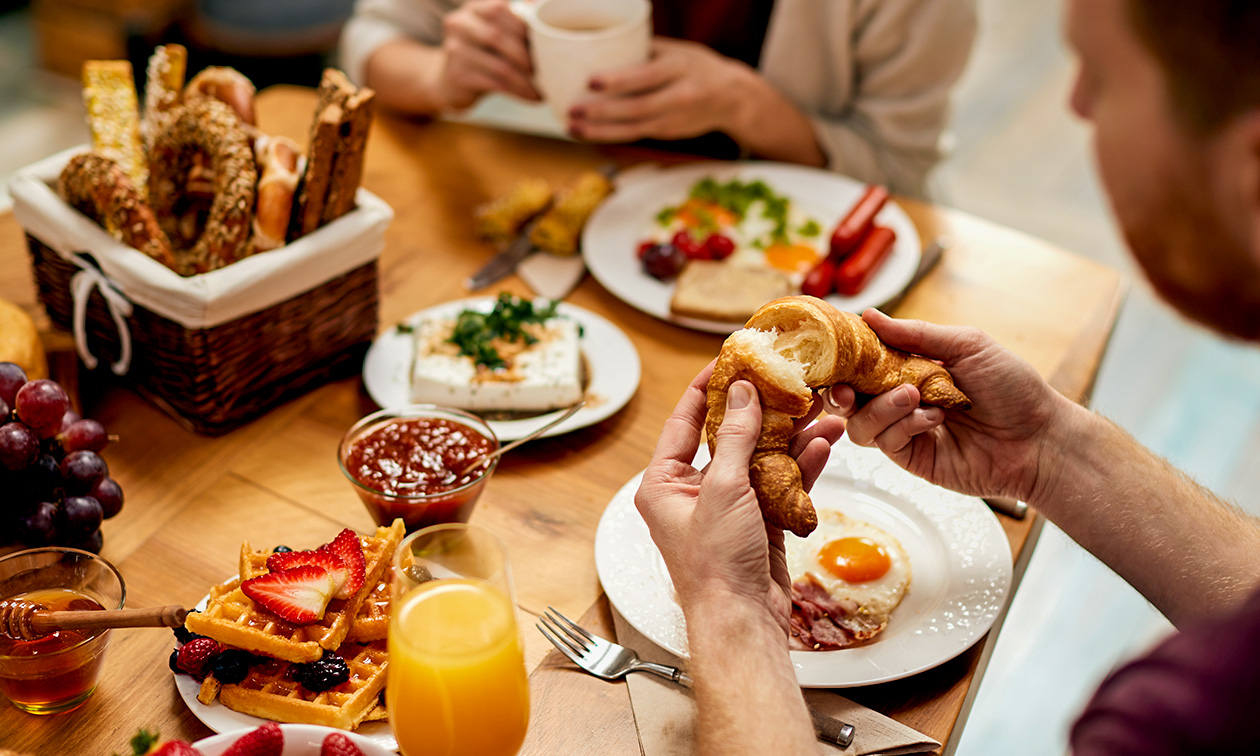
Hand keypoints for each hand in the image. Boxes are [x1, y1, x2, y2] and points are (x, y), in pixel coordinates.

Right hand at [438, 0, 539, 109]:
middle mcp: (458, 24)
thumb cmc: (483, 55)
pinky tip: (531, 96)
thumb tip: (542, 6)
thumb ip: (515, 20)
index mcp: (472, 9)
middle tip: (544, 68)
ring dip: (526, 80)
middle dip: (525, 55)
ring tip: (542, 88)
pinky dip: (518, 91)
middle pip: (496, 36)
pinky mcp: (458, 76)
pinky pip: (495, 84)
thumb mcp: (494, 32)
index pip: (498, 9)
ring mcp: (455, 50)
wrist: (450, 83)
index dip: (522, 26)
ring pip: (499, 65)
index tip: (542, 43)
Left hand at [568, 38, 749, 142]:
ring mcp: (674, 119)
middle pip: (638, 108)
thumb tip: (597, 44)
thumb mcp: (676, 51)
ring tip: (572, 127)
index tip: (591, 80)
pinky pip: (634, 135)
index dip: (619, 80)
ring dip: (600, 131)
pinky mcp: (667, 133)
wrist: (731, 97)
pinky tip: (586, 132)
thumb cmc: (695, 65)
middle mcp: (680, 96)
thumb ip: (642, 50)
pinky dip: (608, 135)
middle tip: (572, 108)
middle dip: (602, 112)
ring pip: (634, 129)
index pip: (648, 76)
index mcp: (680, 68)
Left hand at [634, 363, 845, 630]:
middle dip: (761, 410)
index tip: (727, 360)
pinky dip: (802, 465)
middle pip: (728, 436)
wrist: (743, 619)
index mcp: (663, 484)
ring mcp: (729, 506)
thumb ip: (733, 437)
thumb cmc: (715, 564)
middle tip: (785, 379)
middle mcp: (692, 492)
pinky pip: (781, 483)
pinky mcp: (760, 521)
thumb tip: (741, 393)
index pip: (683, 422)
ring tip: (820, 408)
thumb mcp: (721, 489)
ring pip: (761, 458)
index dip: (705, 389)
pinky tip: (824, 443)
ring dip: (792, 435)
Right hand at [822, 309, 1072, 502]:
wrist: (1039, 438)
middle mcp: (901, 400)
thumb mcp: (967, 346)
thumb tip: (870, 315)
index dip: (844, 358)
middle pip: (848, 399)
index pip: (862, 362)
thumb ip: (916, 334)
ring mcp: (905, 431)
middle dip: (840, 392)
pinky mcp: (914, 458)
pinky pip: (886, 442)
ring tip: (912, 396)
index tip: (834, 350)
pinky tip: (932, 418)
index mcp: (910, 368)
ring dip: (880, 408)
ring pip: (860, 425)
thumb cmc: (1013, 388)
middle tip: (847, 387)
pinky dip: (903, 426)